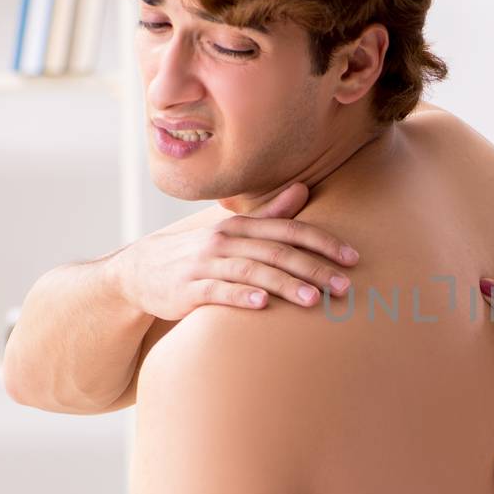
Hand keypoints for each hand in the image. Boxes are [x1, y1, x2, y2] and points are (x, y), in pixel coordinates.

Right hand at [116, 182, 358, 319]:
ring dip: (285, 284)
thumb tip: (303, 189)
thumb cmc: (199, 253)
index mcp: (240, 226)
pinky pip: (217, 292)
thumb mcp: (233, 231)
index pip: (288, 230)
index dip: (322, 242)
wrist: (141, 272)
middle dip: (313, 268)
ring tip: (314, 299)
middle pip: (276, 252)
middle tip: (344, 286)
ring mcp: (205, 265)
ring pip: (251, 271)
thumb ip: (269, 215)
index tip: (352, 258)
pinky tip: (262, 304)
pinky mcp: (188, 289)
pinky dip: (240, 296)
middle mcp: (224, 240)